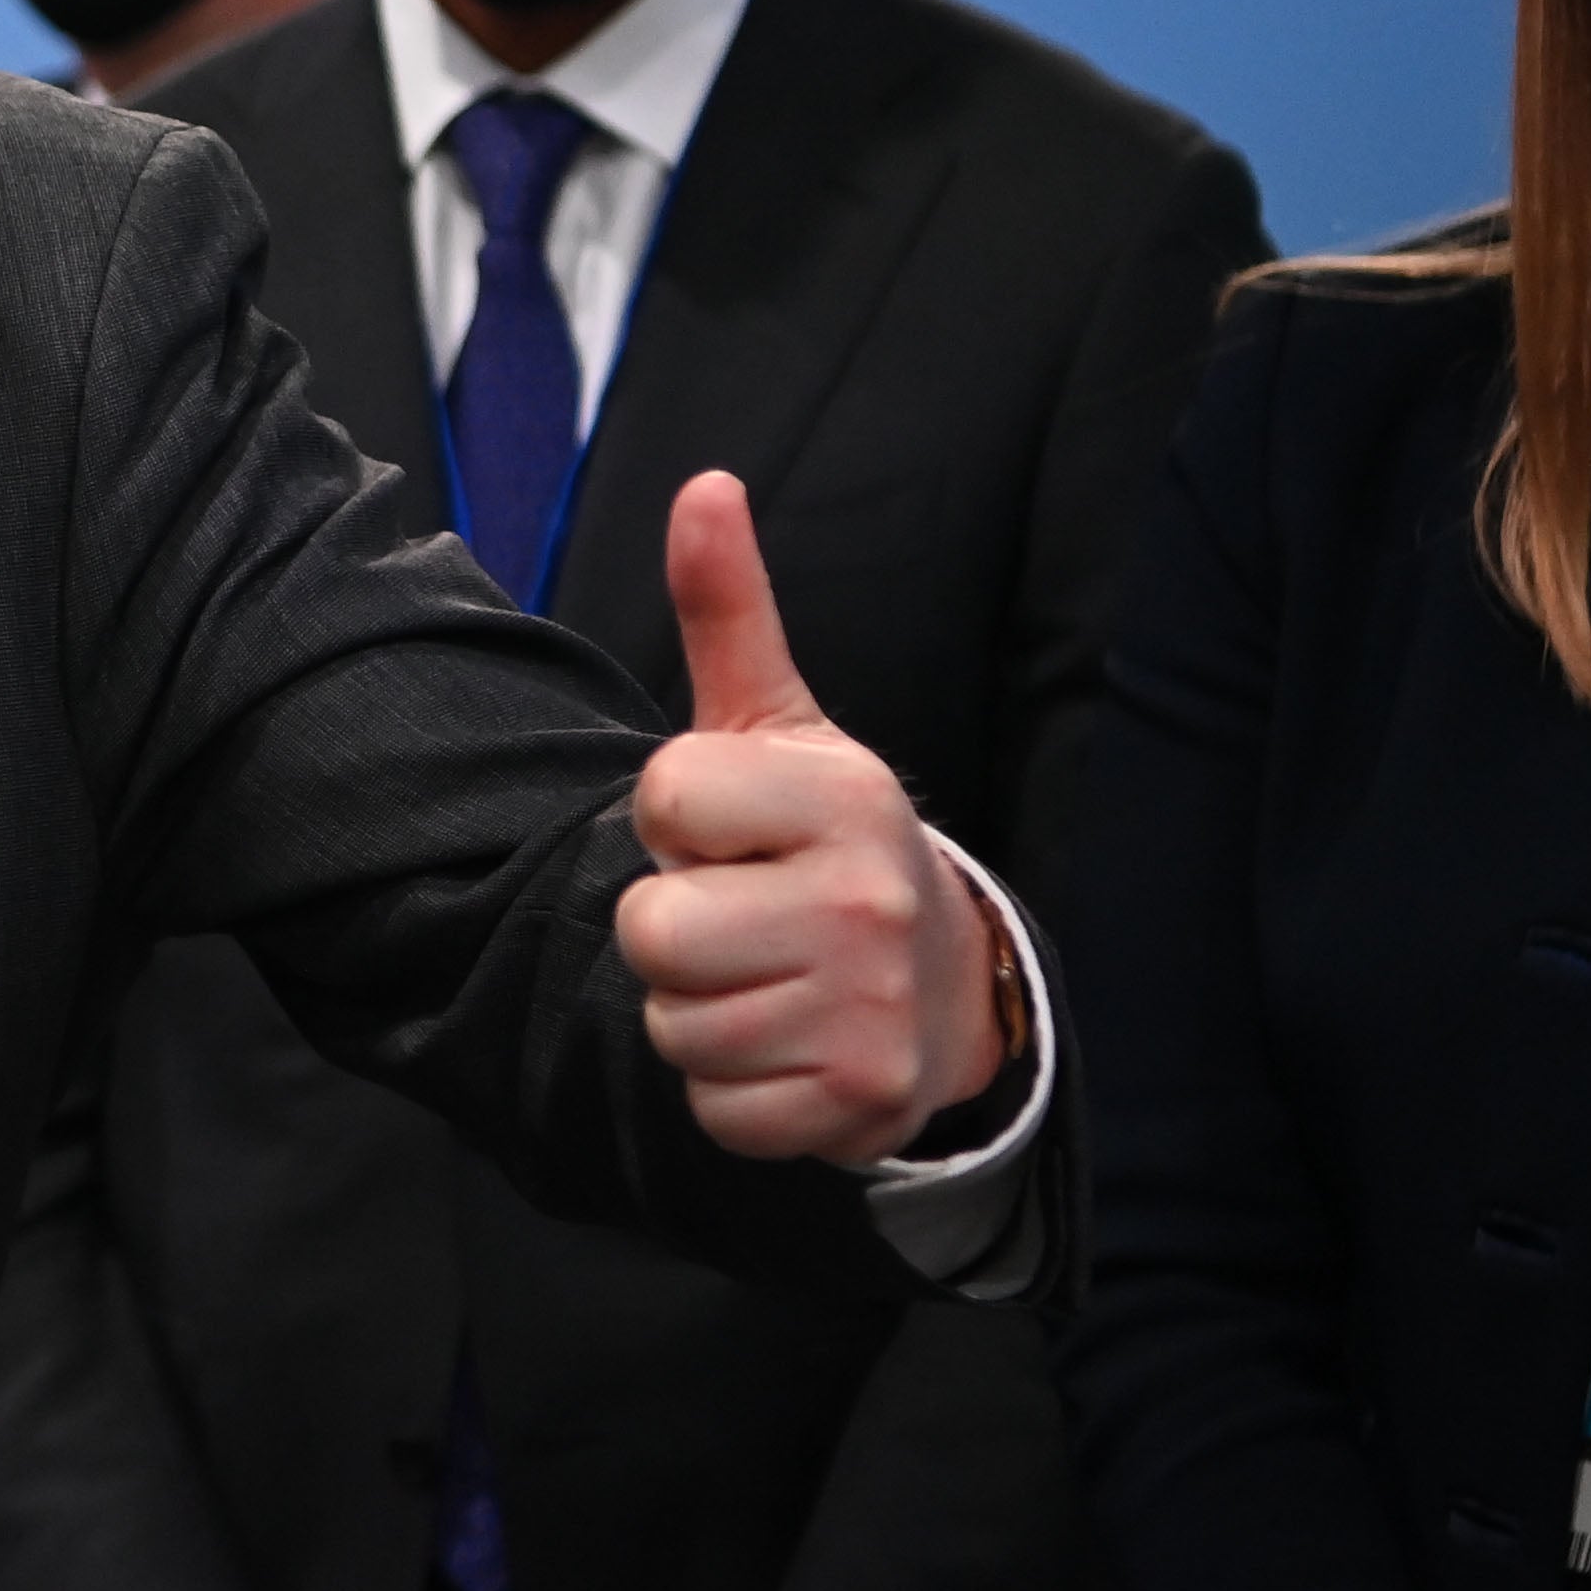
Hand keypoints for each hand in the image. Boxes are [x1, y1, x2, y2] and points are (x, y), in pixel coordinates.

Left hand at [618, 470, 1007, 1162]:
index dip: (671, 817)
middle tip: (742, 915)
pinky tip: (786, 1043)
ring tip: (765, 978)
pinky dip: (729, 1089)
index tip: (727, 827)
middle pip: (651, 929)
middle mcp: (868, 901)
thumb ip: (729, 613)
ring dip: (696, 1011)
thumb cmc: (821, 843)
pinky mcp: (856, 1104)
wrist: (938, 989)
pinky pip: (712, 1106)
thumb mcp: (776, 725)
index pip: (663, 797)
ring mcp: (869, 1009)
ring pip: (673, 1024)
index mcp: (845, 796)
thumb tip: (705, 484)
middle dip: (671, 928)